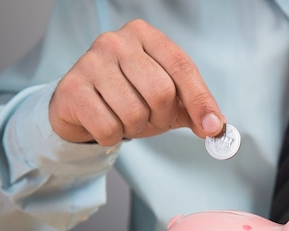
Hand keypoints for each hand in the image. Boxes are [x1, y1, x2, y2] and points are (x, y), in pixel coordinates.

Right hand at [49, 19, 223, 145]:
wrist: (80, 108)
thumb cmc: (129, 98)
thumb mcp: (167, 100)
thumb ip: (193, 109)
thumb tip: (217, 128)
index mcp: (145, 35)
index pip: (182, 67)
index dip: (201, 101)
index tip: (212, 128)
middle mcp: (116, 41)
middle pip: (161, 92)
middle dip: (162, 118)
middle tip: (152, 120)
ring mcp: (90, 62)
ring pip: (134, 113)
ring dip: (136, 129)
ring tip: (125, 119)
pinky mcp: (72, 88)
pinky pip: (109, 128)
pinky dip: (113, 137)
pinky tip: (105, 123)